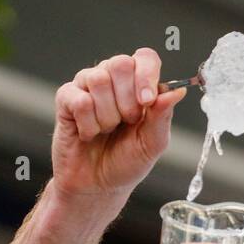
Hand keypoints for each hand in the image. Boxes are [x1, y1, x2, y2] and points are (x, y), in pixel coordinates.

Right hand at [52, 48, 187, 201]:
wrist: (98, 186)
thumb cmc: (126, 162)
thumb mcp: (152, 144)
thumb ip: (163, 116)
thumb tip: (177, 91)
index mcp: (138, 84)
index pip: (145, 58)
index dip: (146, 75)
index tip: (146, 102)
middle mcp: (113, 79)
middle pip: (120, 63)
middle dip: (127, 100)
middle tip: (126, 123)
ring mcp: (87, 86)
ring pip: (99, 80)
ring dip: (107, 116)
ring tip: (106, 131)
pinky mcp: (66, 99)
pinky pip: (80, 100)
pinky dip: (89, 124)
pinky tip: (88, 134)